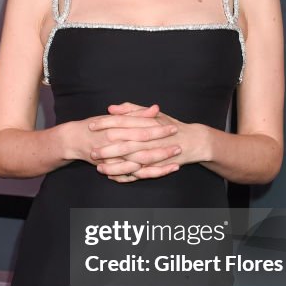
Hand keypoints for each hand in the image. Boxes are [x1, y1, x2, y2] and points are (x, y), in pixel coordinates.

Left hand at [89, 102, 207, 182]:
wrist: (193, 141)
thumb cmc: (170, 125)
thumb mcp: (152, 114)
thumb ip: (131, 110)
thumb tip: (111, 108)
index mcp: (147, 123)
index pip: (122, 122)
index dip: (106, 124)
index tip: (92, 125)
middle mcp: (150, 140)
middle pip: (125, 144)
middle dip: (107, 149)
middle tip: (92, 151)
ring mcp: (154, 155)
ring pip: (131, 162)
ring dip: (114, 166)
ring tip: (99, 168)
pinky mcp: (157, 167)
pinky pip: (139, 174)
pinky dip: (126, 177)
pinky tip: (113, 177)